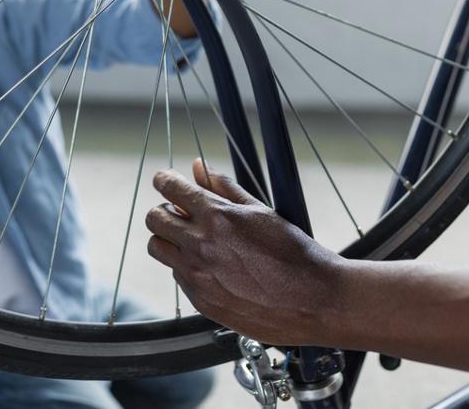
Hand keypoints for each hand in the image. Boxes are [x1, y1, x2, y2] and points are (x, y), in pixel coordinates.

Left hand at [146, 159, 344, 344]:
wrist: (314, 300)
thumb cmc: (293, 253)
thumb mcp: (260, 211)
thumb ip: (223, 188)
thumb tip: (199, 167)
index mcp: (217, 216)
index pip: (170, 188)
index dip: (164, 180)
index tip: (165, 180)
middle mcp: (200, 245)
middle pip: (154, 219)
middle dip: (163, 210)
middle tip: (179, 213)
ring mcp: (197, 275)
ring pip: (157, 248)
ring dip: (168, 239)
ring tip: (192, 240)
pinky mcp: (200, 300)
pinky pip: (177, 275)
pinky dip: (186, 266)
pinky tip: (212, 266)